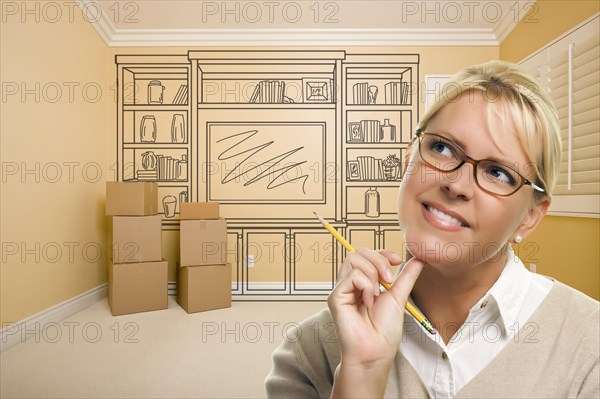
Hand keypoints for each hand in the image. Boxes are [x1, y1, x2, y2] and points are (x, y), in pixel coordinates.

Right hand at [328, 249, 423, 396]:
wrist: (376, 352)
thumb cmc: (384, 331)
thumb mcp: (399, 297)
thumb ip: (406, 276)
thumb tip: (419, 259)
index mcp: (362, 282)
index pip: (366, 254)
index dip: (382, 252)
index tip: (398, 260)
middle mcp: (349, 283)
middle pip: (358, 252)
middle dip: (379, 260)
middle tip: (389, 280)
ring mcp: (342, 289)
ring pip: (353, 259)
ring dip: (373, 273)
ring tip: (378, 294)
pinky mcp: (336, 297)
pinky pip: (352, 276)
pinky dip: (366, 286)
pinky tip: (368, 302)